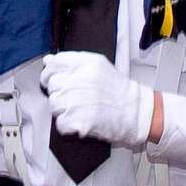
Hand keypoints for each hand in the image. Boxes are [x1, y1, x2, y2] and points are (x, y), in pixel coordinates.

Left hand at [40, 51, 155, 147]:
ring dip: (62, 109)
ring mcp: (79, 100)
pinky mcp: (80, 120)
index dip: (50, 72)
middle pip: (52, 84)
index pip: (53, 63)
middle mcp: (81, 79)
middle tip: (73, 97)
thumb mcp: (99, 66)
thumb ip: (72, 61)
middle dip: (59, 92)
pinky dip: (67, 125)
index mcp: (86, 64)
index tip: (53, 79)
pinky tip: (79, 119)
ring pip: (53, 103)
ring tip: (78, 109)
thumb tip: (48, 61)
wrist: (137, 112)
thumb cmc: (119, 91)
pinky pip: (60, 122)